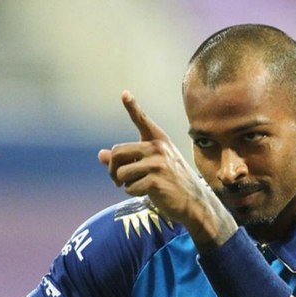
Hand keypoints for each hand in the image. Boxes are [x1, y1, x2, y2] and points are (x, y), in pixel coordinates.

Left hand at [98, 91, 236, 247]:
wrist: (195, 203)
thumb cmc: (173, 183)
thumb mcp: (152, 167)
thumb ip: (127, 159)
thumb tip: (100, 155)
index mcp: (160, 141)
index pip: (143, 121)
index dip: (132, 107)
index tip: (125, 93)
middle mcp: (158, 148)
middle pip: (117, 152)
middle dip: (113, 169)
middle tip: (117, 180)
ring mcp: (158, 164)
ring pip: (121, 172)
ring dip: (124, 184)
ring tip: (137, 186)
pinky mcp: (155, 181)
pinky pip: (129, 187)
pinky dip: (133, 193)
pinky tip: (148, 193)